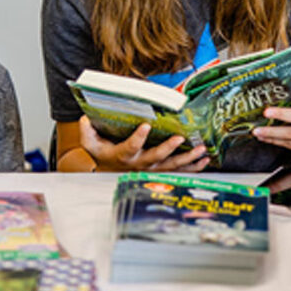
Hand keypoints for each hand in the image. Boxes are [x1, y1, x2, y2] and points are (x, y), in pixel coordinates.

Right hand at [79, 116, 210, 172]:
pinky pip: (179, 170)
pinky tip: (205, 159)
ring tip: (200, 150)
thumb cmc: (103, 153)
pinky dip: (193, 166)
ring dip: (187, 158)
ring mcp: (153, 168)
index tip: (145, 126)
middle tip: (179, 138)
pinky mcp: (162, 170)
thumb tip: (85, 119)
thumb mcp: (90, 143)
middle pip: (155, 157)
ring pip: (171, 165)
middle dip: (168, 148)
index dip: (137, 138)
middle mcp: (139, 163)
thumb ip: (87, 132)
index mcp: (122, 155)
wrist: (111, 171)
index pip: (129, 147)